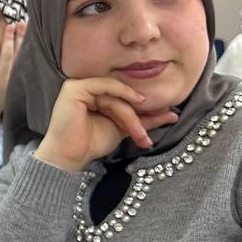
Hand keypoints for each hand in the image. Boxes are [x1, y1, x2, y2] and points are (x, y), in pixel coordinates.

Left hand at [0, 23, 24, 125]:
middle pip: (18, 55)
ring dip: (8, 40)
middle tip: (22, 24)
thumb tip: (25, 65)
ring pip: (6, 56)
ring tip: (9, 26)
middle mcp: (11, 80)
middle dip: (21, 38)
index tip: (33, 34)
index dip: (29, 46)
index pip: (26, 61)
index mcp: (18, 83)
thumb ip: (18, 79)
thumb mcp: (12, 92)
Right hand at [34, 77, 178, 171]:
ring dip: (131, 113)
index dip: (144, 107)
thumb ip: (143, 120)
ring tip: (139, 134)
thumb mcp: (122, 129)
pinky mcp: (74, 88)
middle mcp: (86, 88)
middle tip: (151, 133)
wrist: (70, 156)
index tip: (168, 116)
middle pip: (120, 96)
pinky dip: (122, 92)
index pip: (123, 96)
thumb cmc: (90, 143)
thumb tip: (171, 114)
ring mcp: (78, 86)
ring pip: (115, 93)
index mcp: (95, 96)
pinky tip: (136, 102)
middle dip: (139, 115)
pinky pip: (105, 85)